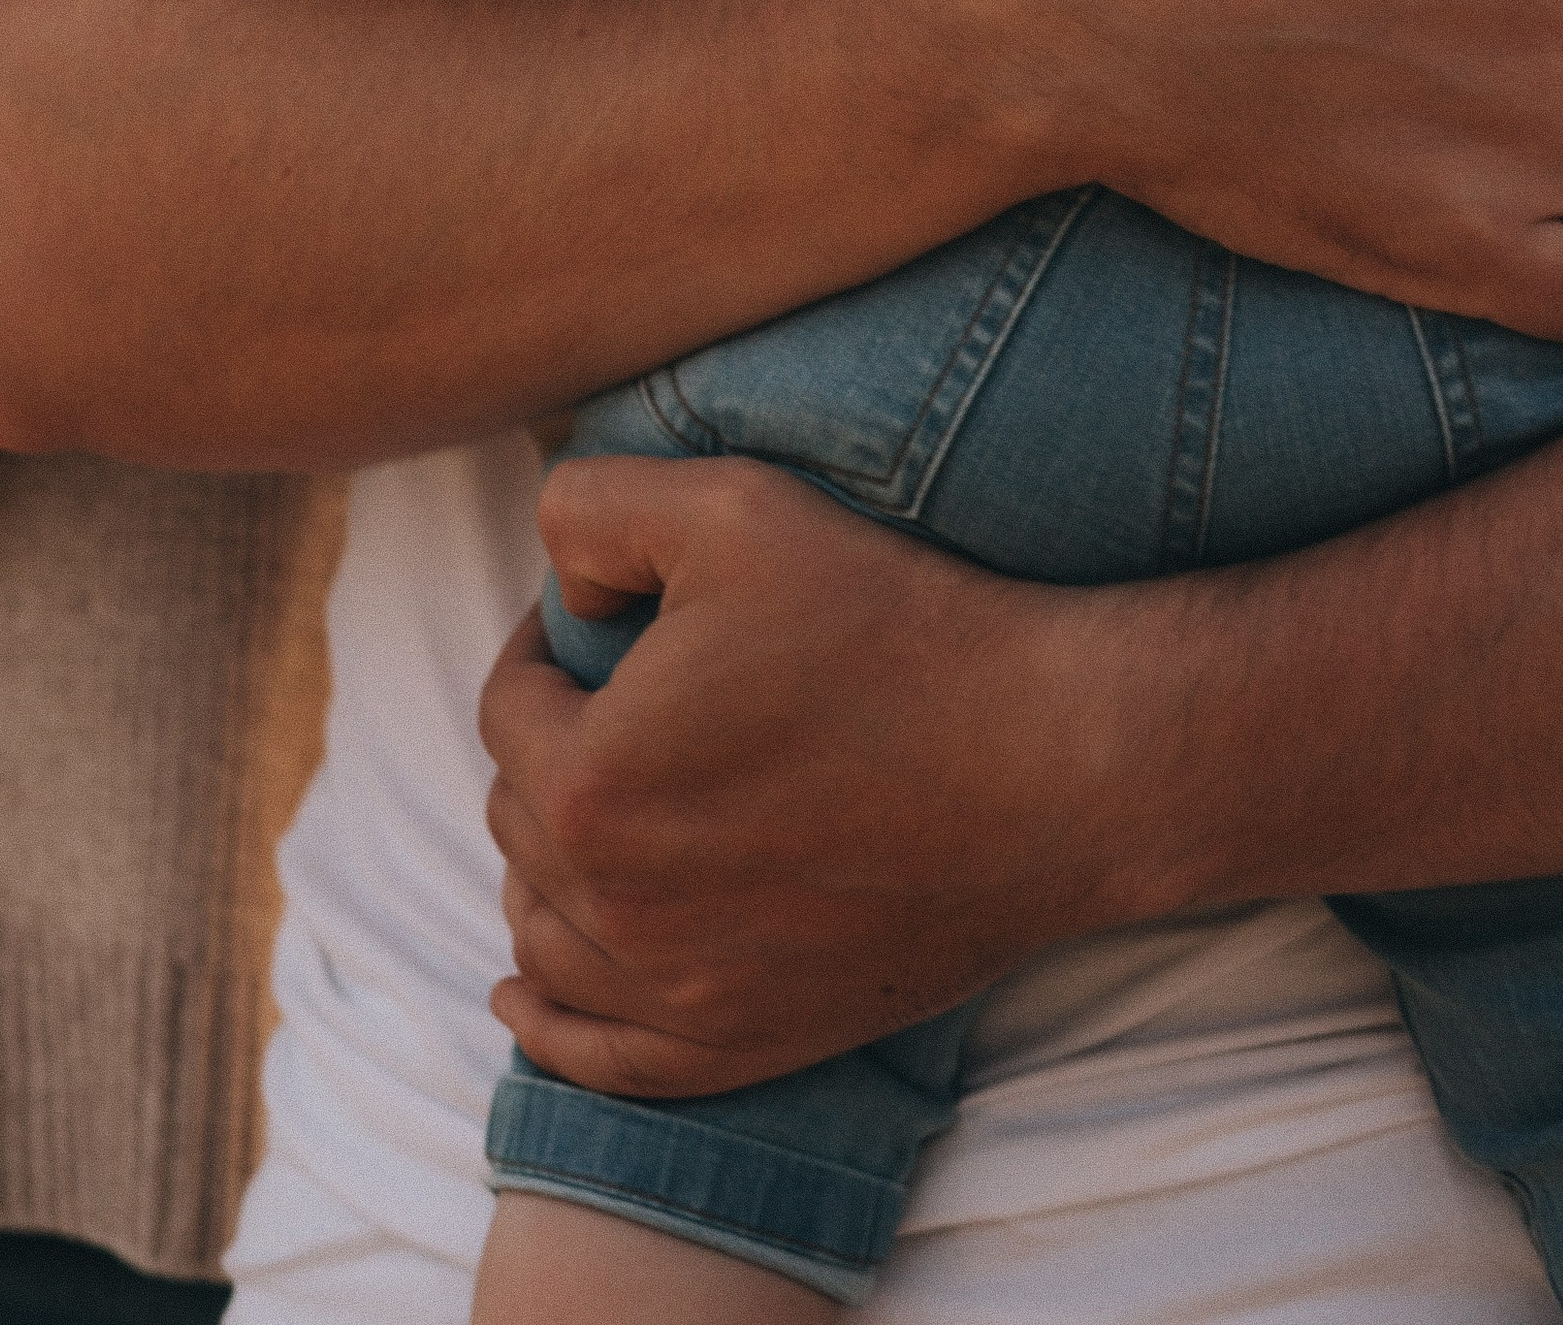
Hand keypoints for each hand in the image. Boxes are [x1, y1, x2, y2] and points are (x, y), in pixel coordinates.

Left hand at [482, 453, 1151, 1094]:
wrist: (1055, 768)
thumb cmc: (897, 628)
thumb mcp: (729, 507)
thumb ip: (590, 509)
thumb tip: (557, 587)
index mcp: (593, 782)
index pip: (507, 706)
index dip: (545, 646)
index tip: (607, 623)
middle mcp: (619, 907)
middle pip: (518, 815)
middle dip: (552, 748)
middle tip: (626, 701)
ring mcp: (684, 990)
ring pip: (544, 929)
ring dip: (549, 863)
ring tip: (601, 803)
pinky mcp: (749, 1041)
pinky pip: (601, 1056)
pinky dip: (552, 1021)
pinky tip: (527, 986)